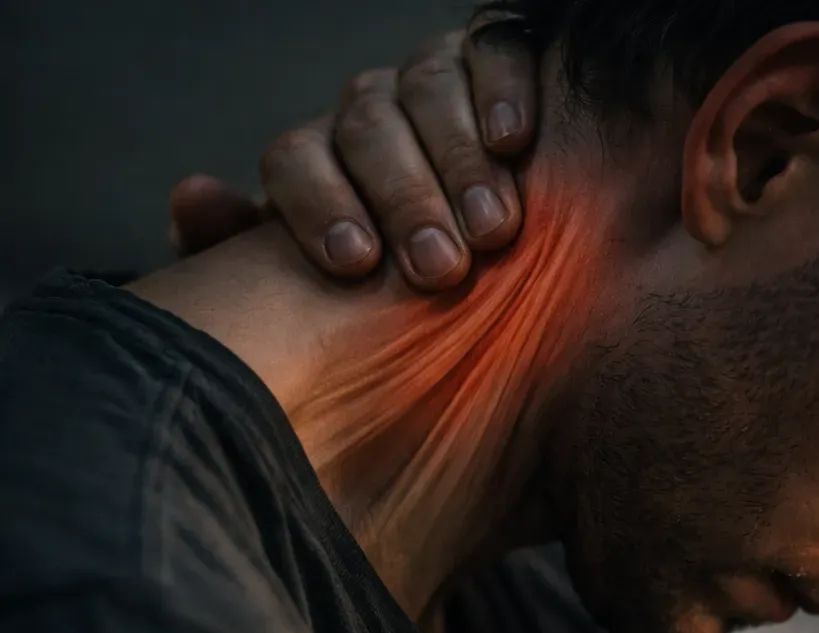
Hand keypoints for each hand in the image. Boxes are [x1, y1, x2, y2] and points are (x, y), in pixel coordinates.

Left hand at [169, 16, 538, 290]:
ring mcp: (433, 82)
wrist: (487, 256)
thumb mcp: (310, 283)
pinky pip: (495, 50)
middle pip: (369, 130)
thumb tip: (192, 197)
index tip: (355, 264)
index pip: (295, 160)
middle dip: (403, 198)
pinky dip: (502, 87)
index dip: (318, 206)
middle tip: (438, 268)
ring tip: (491, 229)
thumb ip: (239, 250)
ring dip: (458, 162)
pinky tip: (512, 140)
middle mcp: (371, 111)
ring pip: (428, 90)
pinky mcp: (497, 62)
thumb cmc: (397, 283)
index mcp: (318, 160)